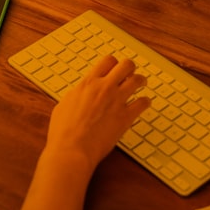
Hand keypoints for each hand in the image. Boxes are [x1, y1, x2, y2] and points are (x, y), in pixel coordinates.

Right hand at [44, 55, 149, 172]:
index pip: (107, 61)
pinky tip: (143, 103)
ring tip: (141, 83)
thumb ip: (77, 94)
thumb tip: (81, 92)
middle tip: (130, 73)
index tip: (115, 67)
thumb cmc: (64, 131)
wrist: (72, 149)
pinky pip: (143, 103)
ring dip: (140, 81)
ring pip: (137, 80)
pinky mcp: (125, 117)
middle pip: (126, 65)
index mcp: (89, 83)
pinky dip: (145, 102)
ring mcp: (117, 101)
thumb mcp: (65, 104)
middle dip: (130, 67)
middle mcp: (105, 88)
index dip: (113, 63)